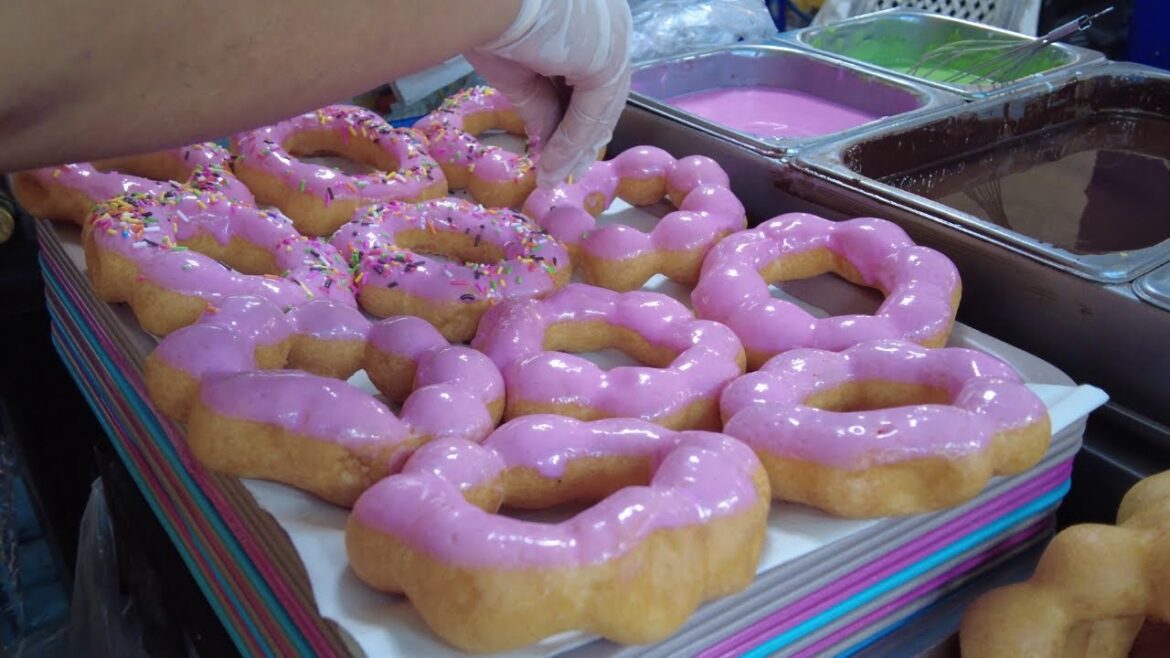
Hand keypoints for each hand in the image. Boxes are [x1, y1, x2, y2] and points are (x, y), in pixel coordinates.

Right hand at [464, 0, 631, 186]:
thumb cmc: (488, 16)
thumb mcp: (518, 68)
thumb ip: (539, 102)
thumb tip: (545, 141)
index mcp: (593, 17)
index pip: (592, 75)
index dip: (576, 116)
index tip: (562, 148)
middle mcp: (612, 24)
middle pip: (603, 93)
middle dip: (582, 137)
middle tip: (566, 171)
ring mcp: (615, 38)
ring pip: (598, 106)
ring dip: (575, 147)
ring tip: (555, 177)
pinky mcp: (608, 59)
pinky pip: (590, 112)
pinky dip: (571, 142)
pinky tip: (553, 166)